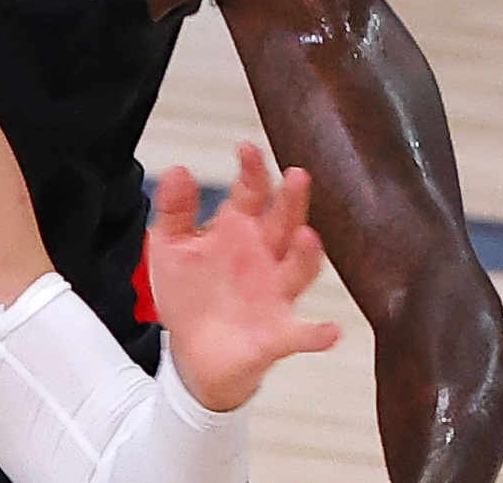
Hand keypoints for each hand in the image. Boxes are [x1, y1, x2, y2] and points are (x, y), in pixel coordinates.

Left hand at [149, 143, 340, 411]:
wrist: (192, 354)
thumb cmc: (190, 295)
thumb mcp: (171, 246)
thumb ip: (175, 210)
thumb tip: (178, 169)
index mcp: (238, 230)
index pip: (251, 192)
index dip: (251, 170)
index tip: (246, 148)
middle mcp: (264, 258)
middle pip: (284, 223)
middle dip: (291, 200)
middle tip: (296, 175)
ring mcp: (275, 295)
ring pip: (298, 270)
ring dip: (305, 255)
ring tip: (306, 236)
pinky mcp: (278, 334)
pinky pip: (302, 333)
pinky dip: (317, 334)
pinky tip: (330, 331)